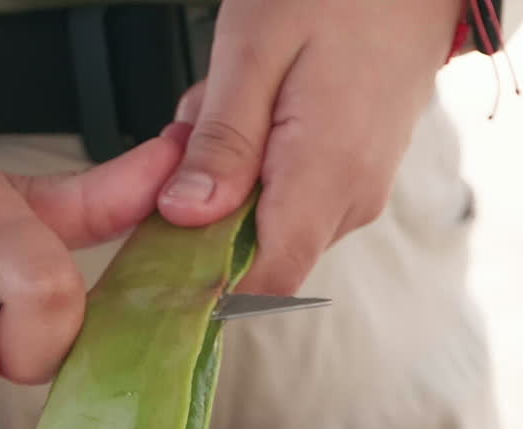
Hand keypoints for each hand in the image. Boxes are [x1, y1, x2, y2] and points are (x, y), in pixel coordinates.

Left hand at [158, 0, 462, 294]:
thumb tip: (184, 217)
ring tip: (229, 99)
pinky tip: (255, 103)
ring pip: (267, 223)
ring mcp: (360, 192)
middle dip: (206, 207)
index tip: (162, 243)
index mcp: (328, 175)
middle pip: (256, 253)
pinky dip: (254, 163)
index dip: (207, 284)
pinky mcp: (357, 178)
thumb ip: (222, 141)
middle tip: (194, 124)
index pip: (266, 281)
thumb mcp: (254, 50)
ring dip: (229, 177)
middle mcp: (352, 200)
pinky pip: (289, 196)